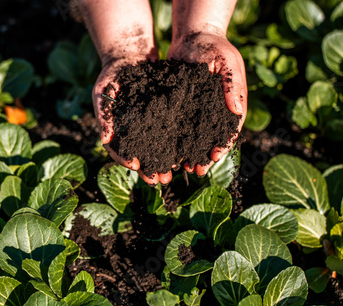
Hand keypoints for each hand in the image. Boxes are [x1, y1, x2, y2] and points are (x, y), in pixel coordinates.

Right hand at [92, 56, 172, 184]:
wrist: (130, 55)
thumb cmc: (111, 73)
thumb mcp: (103, 91)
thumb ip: (103, 115)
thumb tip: (104, 140)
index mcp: (115, 129)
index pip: (117, 150)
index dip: (125, 159)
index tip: (135, 166)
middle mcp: (131, 131)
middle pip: (139, 154)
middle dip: (149, 169)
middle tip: (160, 180)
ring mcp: (146, 124)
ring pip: (155, 148)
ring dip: (164, 161)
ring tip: (174, 172)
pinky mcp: (162, 115)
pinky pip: (169, 132)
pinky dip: (176, 143)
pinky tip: (185, 151)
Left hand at [168, 30, 246, 176]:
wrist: (192, 36)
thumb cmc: (213, 46)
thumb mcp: (226, 61)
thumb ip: (232, 84)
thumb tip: (237, 110)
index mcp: (231, 103)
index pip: (230, 129)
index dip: (223, 145)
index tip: (214, 157)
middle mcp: (215, 110)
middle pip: (212, 138)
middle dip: (205, 155)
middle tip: (197, 170)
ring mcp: (198, 110)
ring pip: (194, 136)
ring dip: (189, 152)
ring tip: (182, 167)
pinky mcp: (181, 106)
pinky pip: (178, 126)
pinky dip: (174, 139)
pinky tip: (167, 150)